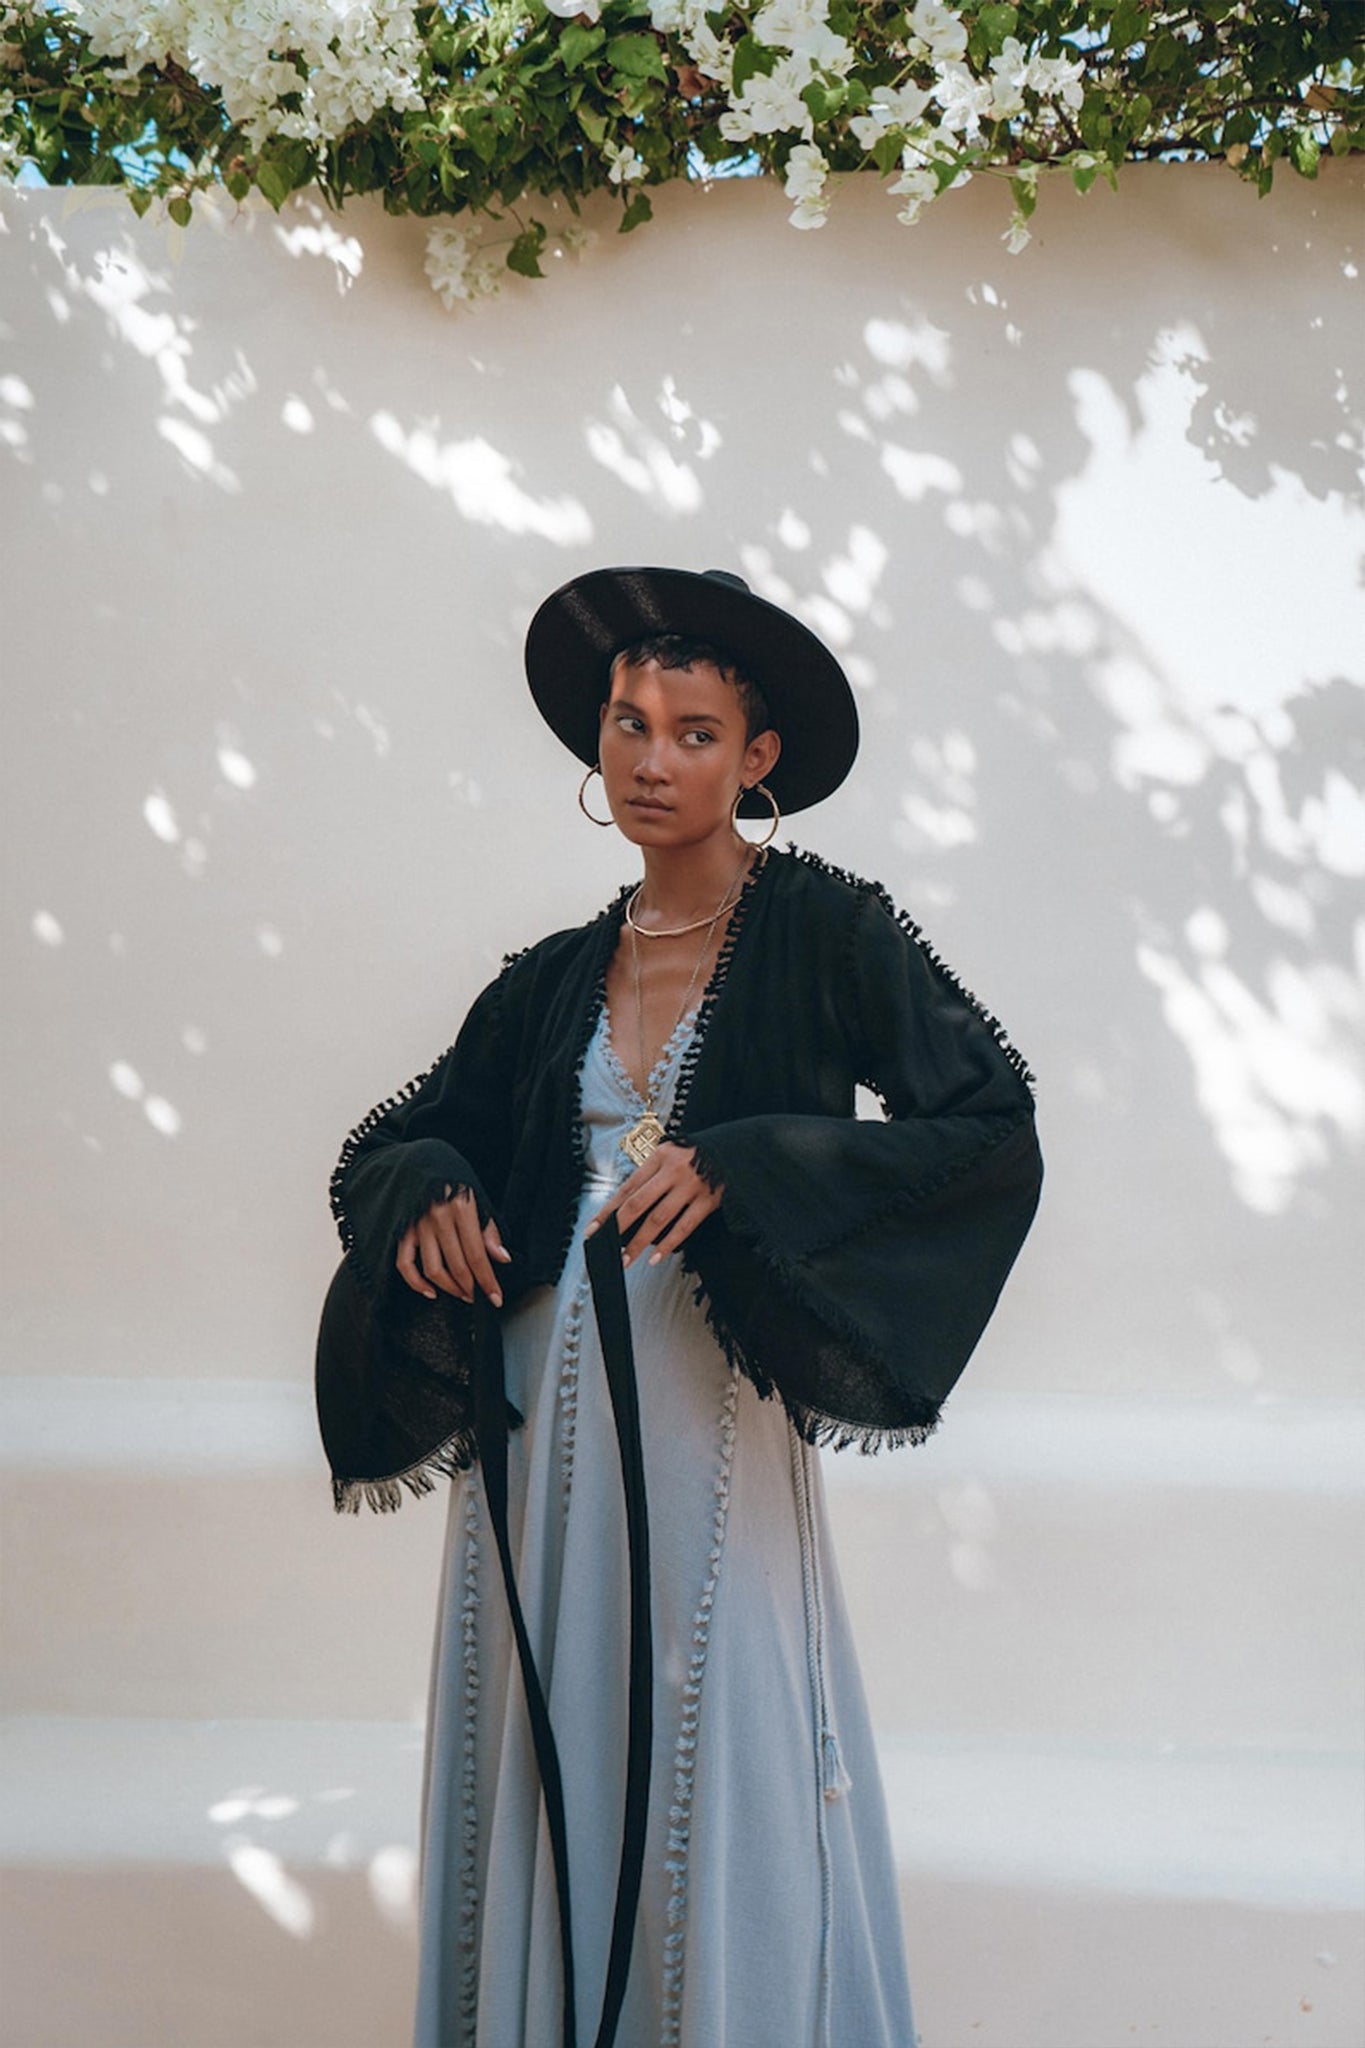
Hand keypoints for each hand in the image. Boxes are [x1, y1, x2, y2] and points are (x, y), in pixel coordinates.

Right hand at [396, 1185, 511, 1305]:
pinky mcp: (402, 1230)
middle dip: (471, 1288)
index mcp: (461, 1209)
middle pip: (457, 1266)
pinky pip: (405, 1264)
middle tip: (479, 1297)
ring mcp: (417, 1226)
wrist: (421, 1159)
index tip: (496, 1298)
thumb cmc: (453, 1178)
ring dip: (450, 1288)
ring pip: (434, 1269)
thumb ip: (489, 1230)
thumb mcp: (478, 1197)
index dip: (488, 1281)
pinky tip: (429, 1291)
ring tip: (461, 1293)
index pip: (477, 1255)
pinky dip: (416, 1282)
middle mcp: (438, 1219)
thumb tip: (502, 1258)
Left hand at [583, 1142, 722, 1266]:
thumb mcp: (672, 1154)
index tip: (595, 1228)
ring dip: (640, 1242)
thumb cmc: (699, 1154)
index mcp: (660, 1157)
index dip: (609, 1210)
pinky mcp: (708, 1201)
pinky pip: (684, 1226)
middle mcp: (673, 1171)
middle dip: (619, 1228)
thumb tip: (627, 1206)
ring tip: (627, 1258)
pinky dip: (668, 1244)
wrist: (736, 1148)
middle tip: (607, 1247)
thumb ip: (652, 1175)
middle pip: (638, 1203)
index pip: (628, 1187)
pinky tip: (656, 1257)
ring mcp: (691, 1186)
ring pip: (658, 1219)